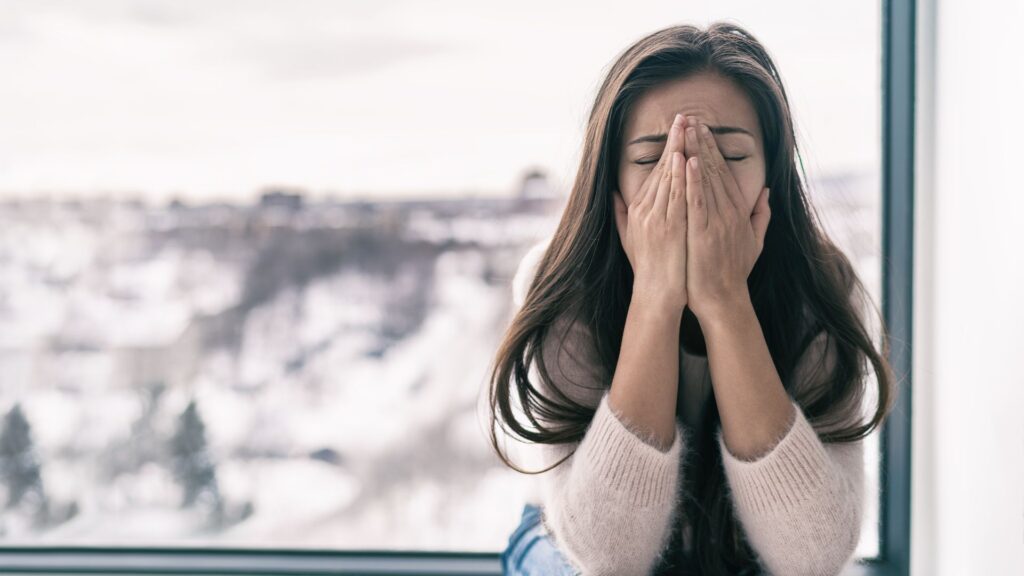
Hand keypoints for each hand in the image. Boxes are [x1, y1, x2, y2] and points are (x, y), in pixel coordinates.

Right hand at [612, 113, 689, 313]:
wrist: (656, 296)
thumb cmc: (649, 270)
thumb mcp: (629, 240)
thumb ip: (621, 215)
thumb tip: (615, 195)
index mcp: (638, 211)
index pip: (655, 173)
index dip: (667, 150)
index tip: (677, 130)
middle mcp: (645, 211)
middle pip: (662, 169)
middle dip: (673, 141)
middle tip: (683, 116)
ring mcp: (656, 219)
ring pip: (669, 177)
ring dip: (679, 150)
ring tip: (687, 127)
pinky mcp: (668, 228)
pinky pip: (676, 197)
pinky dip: (681, 176)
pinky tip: (686, 158)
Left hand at [683, 121, 770, 321]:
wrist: (724, 299)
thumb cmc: (733, 273)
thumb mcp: (753, 242)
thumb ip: (760, 216)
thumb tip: (766, 193)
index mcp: (738, 212)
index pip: (724, 173)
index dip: (714, 149)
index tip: (703, 129)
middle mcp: (729, 212)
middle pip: (715, 170)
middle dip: (703, 142)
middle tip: (691, 118)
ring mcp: (717, 221)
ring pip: (706, 180)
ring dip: (697, 153)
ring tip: (688, 129)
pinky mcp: (704, 232)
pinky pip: (698, 201)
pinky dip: (694, 180)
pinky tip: (689, 161)